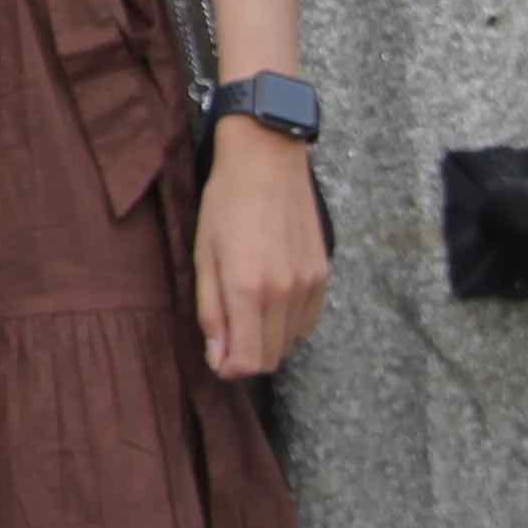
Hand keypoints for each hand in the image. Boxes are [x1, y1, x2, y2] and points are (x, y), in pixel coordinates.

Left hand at [195, 120, 329, 376]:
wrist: (267, 158)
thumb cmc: (225, 203)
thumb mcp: (202, 254)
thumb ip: (210, 311)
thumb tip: (218, 357)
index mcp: (247, 287)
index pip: (249, 361)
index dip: (230, 369)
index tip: (217, 358)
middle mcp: (284, 292)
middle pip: (272, 358)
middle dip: (246, 357)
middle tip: (226, 335)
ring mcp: (309, 284)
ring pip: (291, 342)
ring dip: (268, 339)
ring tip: (246, 308)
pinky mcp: (324, 275)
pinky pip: (308, 321)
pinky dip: (288, 322)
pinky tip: (270, 297)